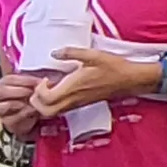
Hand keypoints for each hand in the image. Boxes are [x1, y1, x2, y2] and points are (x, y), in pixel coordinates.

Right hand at [0, 71, 42, 137]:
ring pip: (2, 106)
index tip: (39, 81)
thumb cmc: (27, 99)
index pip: (8, 78)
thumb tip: (43, 76)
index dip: (24, 80)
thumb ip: (31, 79)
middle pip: (1, 91)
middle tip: (33, 92)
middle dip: (19, 90)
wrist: (29, 118)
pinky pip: (10, 118)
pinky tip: (31, 111)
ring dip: (19, 103)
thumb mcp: (30, 86)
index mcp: (3, 83)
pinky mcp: (5, 121)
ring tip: (31, 102)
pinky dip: (22, 114)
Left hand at [33, 48, 160, 116]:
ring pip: (52, 113)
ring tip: (48, 87)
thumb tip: (55, 53)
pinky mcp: (81, 104)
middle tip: (40, 87)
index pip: (47, 99)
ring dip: (44, 103)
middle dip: (36, 101)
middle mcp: (74, 99)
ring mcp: (77, 104)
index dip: (39, 90)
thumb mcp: (92, 55)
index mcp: (74, 88)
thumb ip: (71, 52)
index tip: (45, 78)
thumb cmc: (113, 68)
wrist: (129, 80)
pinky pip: (61, 110)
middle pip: (45, 112)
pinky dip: (53, 104)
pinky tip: (59, 89)